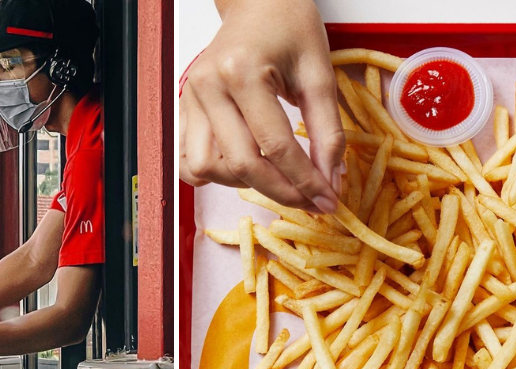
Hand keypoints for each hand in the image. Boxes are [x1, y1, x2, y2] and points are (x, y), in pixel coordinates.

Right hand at [180, 0, 342, 212]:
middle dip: (282, 192)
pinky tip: (243, 169)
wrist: (257, 3)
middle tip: (312, 201)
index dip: (306, 181)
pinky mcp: (185, 109)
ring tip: (277, 179)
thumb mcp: (320, 73)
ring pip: (209, 168)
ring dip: (244, 184)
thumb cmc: (289, 27)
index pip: (276, 146)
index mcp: (243, 73)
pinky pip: (190, 160)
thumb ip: (327, 130)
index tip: (329, 201)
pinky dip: (215, 174)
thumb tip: (330, 179)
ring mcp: (191, 99)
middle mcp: (209, 87)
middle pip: (242, 165)